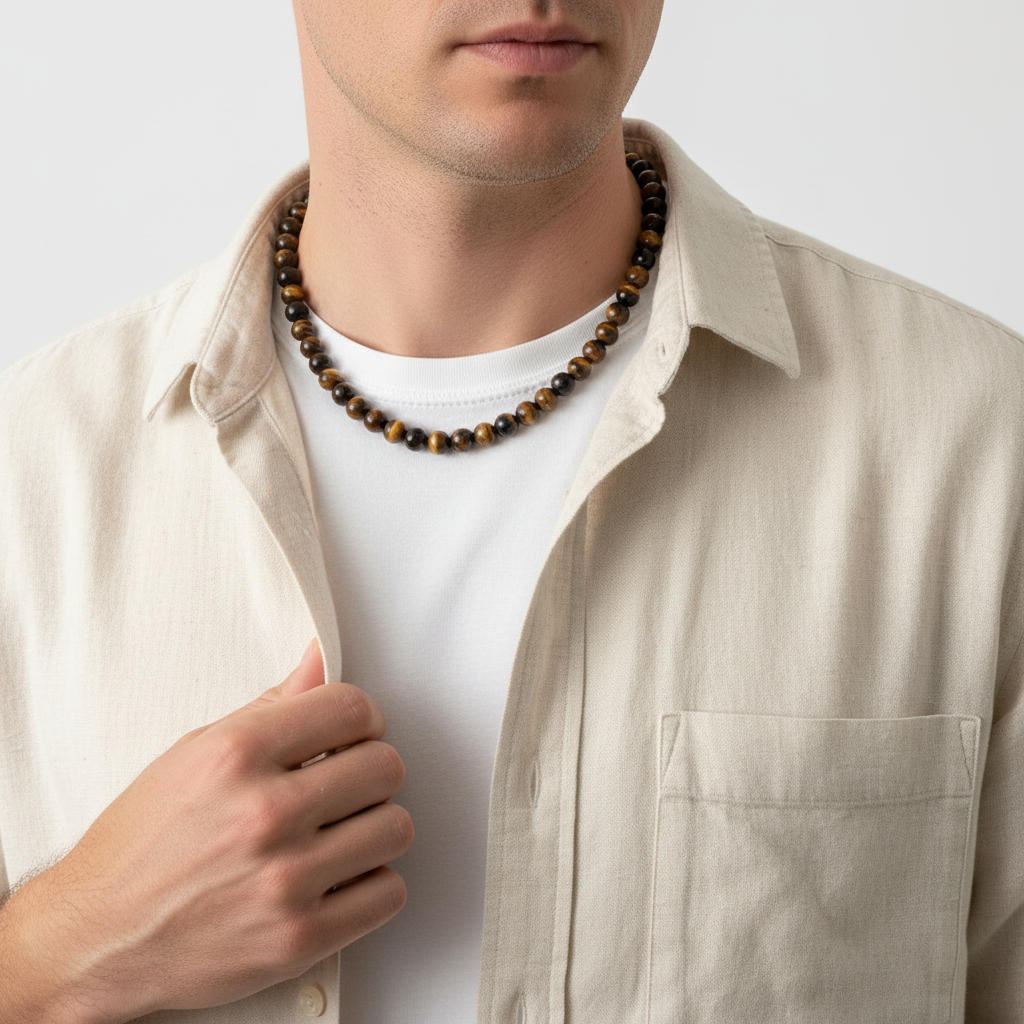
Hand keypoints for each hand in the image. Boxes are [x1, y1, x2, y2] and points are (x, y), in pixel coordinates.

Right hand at [0, 639, 412, 1022]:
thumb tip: (318, 658)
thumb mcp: (195, 752)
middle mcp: (264, 813)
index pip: (352, 709)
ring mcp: (284, 879)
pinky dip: (372, 885)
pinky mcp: (298, 939)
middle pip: (385, 766)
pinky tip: (339, 877)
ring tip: (340, 832)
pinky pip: (388, 893)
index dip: (362, 718)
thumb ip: (272, 705)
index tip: (355, 733)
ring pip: (396, 827)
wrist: (95, 939)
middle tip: (346, 784)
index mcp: (237, 755)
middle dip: (370, 770)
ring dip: (374, 827)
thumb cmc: (141, 845)